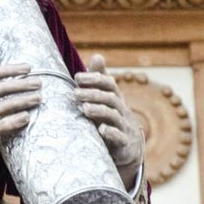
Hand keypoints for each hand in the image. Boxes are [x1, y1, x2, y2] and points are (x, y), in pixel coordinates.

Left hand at [74, 55, 143, 189]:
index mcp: (116, 99)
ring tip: (84, 108)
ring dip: (99, 111)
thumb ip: (100, 80)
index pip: (109, 84)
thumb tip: (97, 55)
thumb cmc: (112, 118)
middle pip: (110, 98)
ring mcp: (124, 127)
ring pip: (113, 116)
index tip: (77, 78)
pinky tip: (101, 130)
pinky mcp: (124, 144)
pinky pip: (119, 137)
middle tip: (74, 93)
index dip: (95, 79)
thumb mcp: (106, 100)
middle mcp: (121, 110)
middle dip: (92, 94)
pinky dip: (111, 133)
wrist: (129, 148)